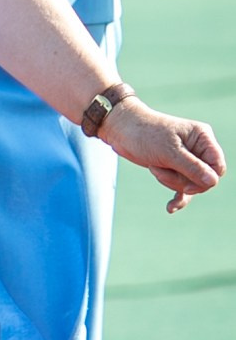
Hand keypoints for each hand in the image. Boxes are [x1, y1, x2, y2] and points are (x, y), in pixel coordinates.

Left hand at [100, 96, 223, 208]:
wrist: (121, 130)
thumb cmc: (145, 134)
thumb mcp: (169, 151)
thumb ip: (192, 167)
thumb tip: (213, 182)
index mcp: (202, 138)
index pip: (217, 166)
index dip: (206, 179)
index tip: (188, 185)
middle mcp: (198, 149)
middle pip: (204, 179)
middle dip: (182, 180)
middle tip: (161, 169)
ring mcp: (187, 160)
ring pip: (191, 184)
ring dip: (171, 182)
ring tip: (154, 167)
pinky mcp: (175, 168)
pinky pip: (183, 189)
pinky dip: (177, 198)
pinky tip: (170, 208)